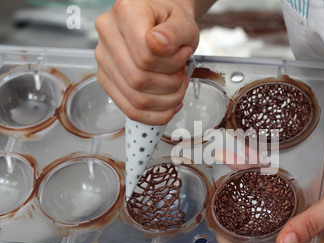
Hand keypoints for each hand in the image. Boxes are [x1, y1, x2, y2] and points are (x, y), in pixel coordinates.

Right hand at [94, 0, 199, 124]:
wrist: (161, 25)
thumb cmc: (171, 22)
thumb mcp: (183, 22)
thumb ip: (175, 32)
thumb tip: (159, 44)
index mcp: (126, 12)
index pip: (145, 54)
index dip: (171, 63)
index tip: (184, 54)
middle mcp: (107, 35)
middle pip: (138, 80)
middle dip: (171, 84)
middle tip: (183, 74)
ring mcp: (103, 60)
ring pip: (136, 99)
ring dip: (166, 100)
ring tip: (177, 85)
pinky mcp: (106, 80)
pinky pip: (130, 110)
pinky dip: (156, 114)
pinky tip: (170, 104)